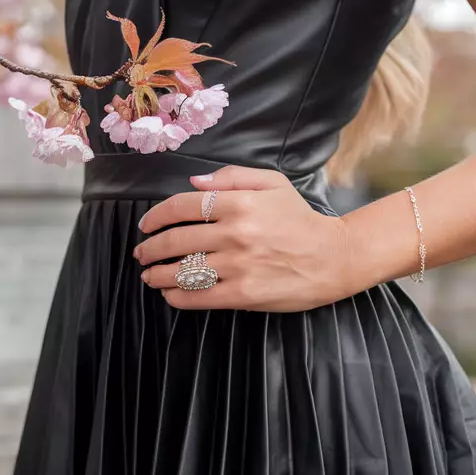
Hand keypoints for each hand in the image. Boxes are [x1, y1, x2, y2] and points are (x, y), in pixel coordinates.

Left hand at [134, 165, 353, 310]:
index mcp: (240, 203)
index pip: (183, 206)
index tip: (146, 225)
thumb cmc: (301, 220)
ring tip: (149, 276)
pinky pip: (198, 297)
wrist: (334, 258)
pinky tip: (169, 294)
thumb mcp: (273, 184)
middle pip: (176, 240)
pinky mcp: (243, 293)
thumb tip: (194, 182)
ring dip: (157, 274)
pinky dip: (177, 296)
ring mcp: (238, 265)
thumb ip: (233, 177)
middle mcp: (235, 233)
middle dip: (150, 248)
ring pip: (183, 271)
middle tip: (141, 253)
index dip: (157, 216)